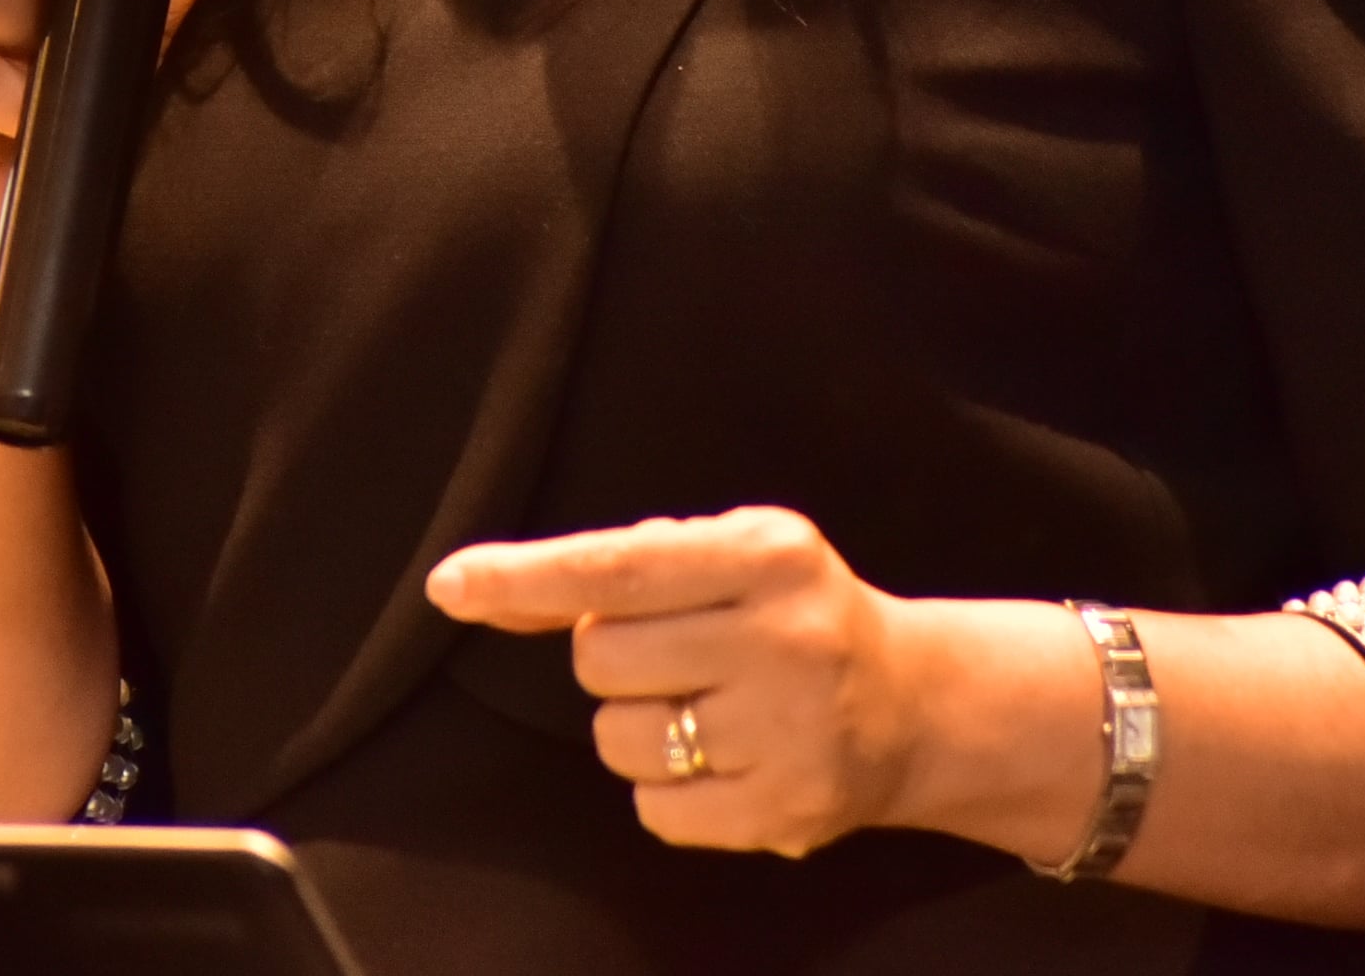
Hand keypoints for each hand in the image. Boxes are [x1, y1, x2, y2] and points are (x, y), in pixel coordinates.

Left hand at [428, 508, 1078, 860]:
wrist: (914, 704)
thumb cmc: (795, 613)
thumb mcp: (733, 553)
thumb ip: (625, 564)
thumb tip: (487, 588)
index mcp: (767, 555)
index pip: (617, 565)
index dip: (525, 576)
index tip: (450, 584)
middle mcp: (784, 638)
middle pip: (601, 656)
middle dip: (611, 656)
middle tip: (673, 654)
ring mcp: (788, 731)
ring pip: (619, 738)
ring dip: (634, 728)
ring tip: (701, 708)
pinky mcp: (786, 811)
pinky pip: (655, 810)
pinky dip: (666, 790)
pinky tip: (722, 759)